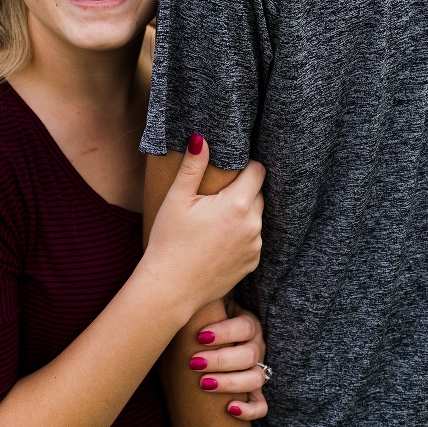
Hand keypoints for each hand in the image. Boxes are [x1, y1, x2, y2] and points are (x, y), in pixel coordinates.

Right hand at [142, 135, 263, 321]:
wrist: (170, 287)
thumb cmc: (169, 240)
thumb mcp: (177, 199)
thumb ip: (193, 166)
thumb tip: (201, 138)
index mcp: (236, 204)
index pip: (257, 171)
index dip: (245, 166)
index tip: (227, 171)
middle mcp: (253, 224)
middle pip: (258, 193)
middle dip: (241, 190)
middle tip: (214, 197)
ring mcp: (255, 246)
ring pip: (256, 216)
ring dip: (242, 213)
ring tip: (213, 221)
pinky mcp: (252, 262)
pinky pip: (253, 238)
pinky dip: (241, 235)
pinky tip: (217, 240)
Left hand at [189, 304, 268, 420]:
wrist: (205, 344)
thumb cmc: (202, 322)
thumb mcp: (205, 309)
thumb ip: (200, 304)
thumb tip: (176, 295)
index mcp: (247, 323)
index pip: (245, 327)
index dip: (225, 333)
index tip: (199, 337)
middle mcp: (256, 346)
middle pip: (249, 354)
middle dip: (221, 360)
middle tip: (194, 363)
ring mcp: (257, 369)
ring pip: (256, 378)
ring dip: (230, 383)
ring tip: (204, 384)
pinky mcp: (254, 392)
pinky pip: (261, 405)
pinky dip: (249, 410)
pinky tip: (230, 409)